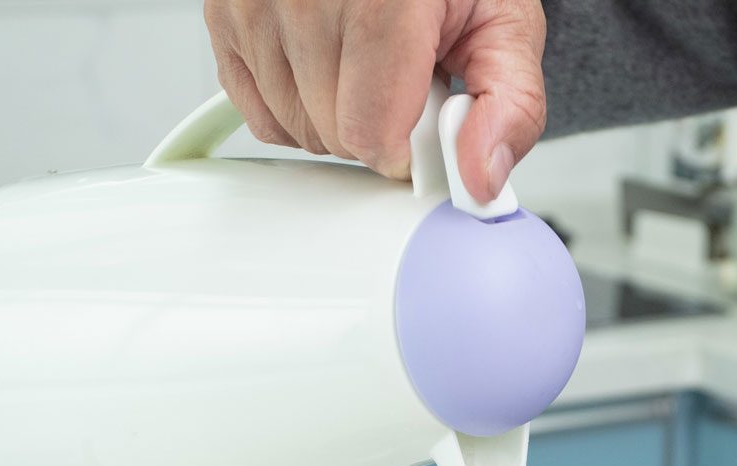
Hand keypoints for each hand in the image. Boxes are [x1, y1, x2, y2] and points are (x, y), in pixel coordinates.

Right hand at [201, 0, 546, 200]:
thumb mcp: (502, 22)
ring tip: (367, 58)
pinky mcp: (226, 16)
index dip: (407, 146)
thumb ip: (510, 106)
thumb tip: (480, 178)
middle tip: (403, 71)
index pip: (368, 133)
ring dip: (336, 116)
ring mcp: (255, 3)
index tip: (427, 116)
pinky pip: (261, 114)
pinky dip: (297, 106)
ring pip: (296, 130)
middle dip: (377, 124)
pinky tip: (328, 64)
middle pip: (332, 135)